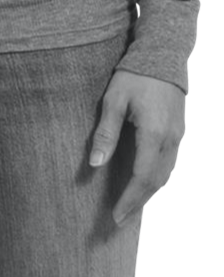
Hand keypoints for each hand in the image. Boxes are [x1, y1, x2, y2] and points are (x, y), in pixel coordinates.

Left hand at [89, 69, 186, 229]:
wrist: (163, 55)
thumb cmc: (134, 76)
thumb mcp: (113, 101)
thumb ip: (105, 133)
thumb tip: (95, 164)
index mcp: (154, 134)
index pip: (142, 177)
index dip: (130, 200)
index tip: (116, 216)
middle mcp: (171, 140)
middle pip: (157, 182)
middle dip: (139, 203)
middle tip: (121, 221)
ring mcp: (179, 137)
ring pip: (166, 175)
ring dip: (149, 194)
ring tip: (132, 209)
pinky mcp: (180, 132)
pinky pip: (170, 164)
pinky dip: (157, 179)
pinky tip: (146, 185)